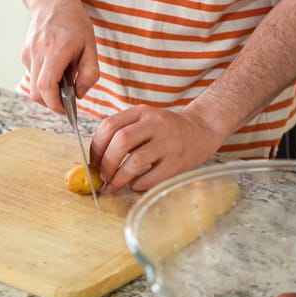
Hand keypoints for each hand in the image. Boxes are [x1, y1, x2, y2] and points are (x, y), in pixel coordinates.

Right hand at [22, 0, 98, 112]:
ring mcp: (28, 53)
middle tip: (65, 102)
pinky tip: (55, 69)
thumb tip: (80, 94)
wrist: (52, 2)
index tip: (65, 110)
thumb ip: (89, 73)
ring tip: (62, 80)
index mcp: (56, 50)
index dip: (54, 104)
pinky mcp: (24, 54)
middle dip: (50, 103)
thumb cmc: (73, 23)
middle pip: (36, 92)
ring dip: (47, 92)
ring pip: (33, 86)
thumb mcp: (91, 47)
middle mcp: (38, 52)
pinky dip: (43, 80)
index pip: (46, 86)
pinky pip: (33, 75)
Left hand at [89, 105, 225, 192]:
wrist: (202, 130)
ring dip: (119, 177)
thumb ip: (122, 132)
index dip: (96, 147)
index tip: (93, 162)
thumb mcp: (144, 120)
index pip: (109, 125)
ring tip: (115, 185)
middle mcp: (155, 123)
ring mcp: (168, 142)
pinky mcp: (178, 161)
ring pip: (135, 161)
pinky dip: (138, 184)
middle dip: (106, 164)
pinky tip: (135, 185)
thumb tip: (97, 160)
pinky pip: (152, 177)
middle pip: (121, 142)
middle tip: (103, 177)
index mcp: (141, 112)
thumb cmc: (166, 130)